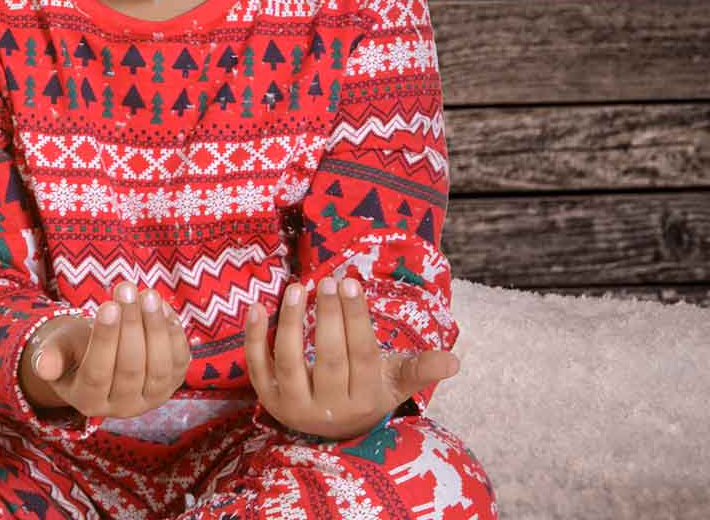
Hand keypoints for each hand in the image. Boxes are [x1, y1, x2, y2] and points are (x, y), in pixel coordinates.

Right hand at [20, 281, 190, 419]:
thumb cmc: (73, 348)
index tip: (108, 306)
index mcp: (88, 401)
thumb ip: (50, 356)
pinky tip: (161, 307)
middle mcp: (122, 408)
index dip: (104, 340)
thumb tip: (42, 367)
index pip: (98, 373)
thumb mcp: (57, 348)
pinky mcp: (173, 385)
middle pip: (130, 369)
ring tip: (148, 294)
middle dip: (131, 326)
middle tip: (126, 289)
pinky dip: (174, 333)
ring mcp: (151, 399)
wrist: (98, 356)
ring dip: (156, 328)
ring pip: (160, 368)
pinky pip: (180, 362)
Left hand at [243, 271, 461, 441]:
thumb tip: (456, 361)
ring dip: (290, 322)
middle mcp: (329, 408)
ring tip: (296, 288)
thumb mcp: (396, 383)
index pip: (361, 354)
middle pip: (327, 357)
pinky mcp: (267, 399)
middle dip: (327, 315)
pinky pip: (256, 367)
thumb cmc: (368, 392)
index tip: (350, 282)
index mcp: (365, 400)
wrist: (333, 429)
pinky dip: (254, 337)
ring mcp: (294, 406)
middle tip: (326, 279)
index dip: (355, 317)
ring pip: (289, 361)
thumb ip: (422, 369)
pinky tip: (257, 306)